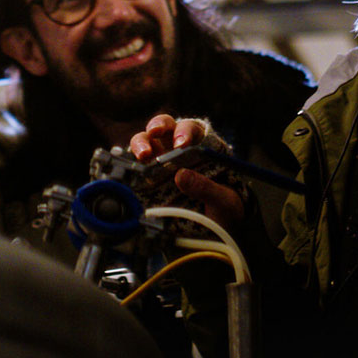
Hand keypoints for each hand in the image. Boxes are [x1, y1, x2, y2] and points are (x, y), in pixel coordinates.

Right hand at [129, 114, 245, 227]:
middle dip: (158, 126)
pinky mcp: (148, 181)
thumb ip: (207, 188)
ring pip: (146, 141)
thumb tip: (181, 175)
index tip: (181, 145)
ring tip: (142, 156)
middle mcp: (178, 148)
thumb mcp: (225, 201)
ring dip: (141, 144)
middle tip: (155, 133)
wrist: (218, 231)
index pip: (192, 129)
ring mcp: (161, 162)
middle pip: (165, 126)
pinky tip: (131, 172)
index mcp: (201, 146)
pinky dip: (131, 167)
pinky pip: (136, 168)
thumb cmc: (225, 209)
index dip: (185, 132)